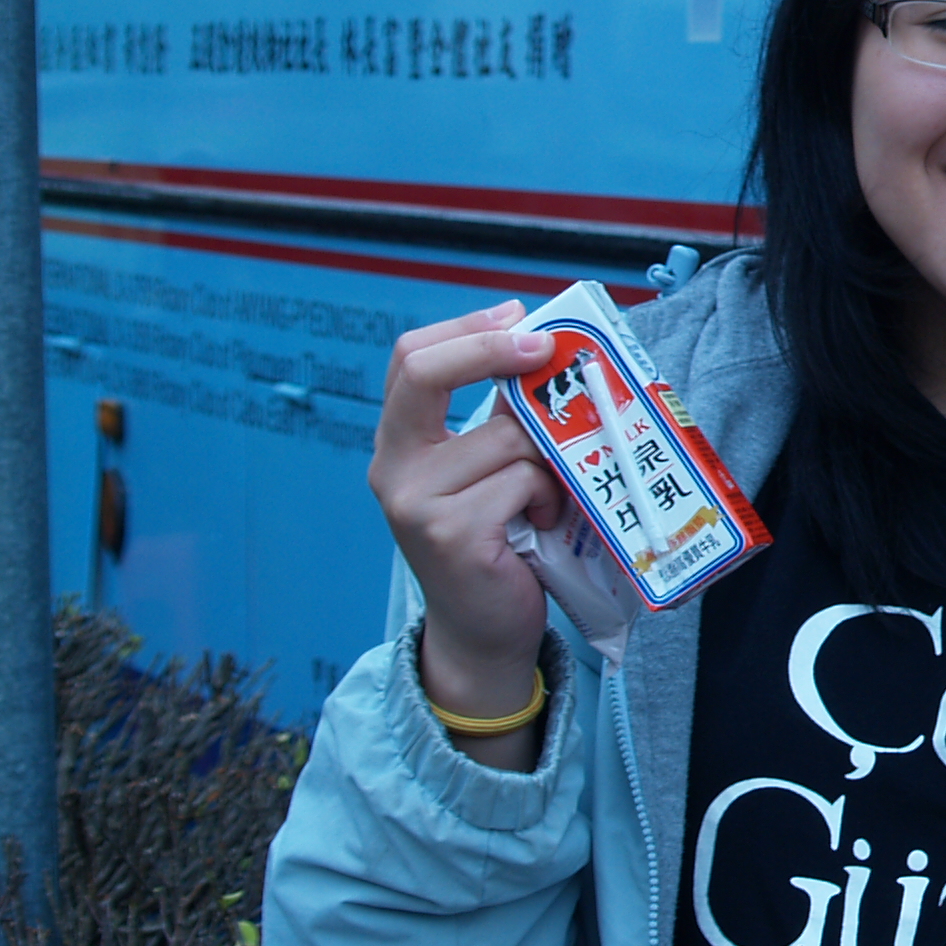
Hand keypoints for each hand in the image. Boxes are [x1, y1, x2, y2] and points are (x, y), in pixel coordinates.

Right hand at [369, 301, 567, 768]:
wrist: (485, 630)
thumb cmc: (503, 541)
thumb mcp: (491, 472)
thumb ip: (502, 422)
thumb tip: (552, 358)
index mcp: (400, 443)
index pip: (410, 359)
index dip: (465, 327)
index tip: (519, 315)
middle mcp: (393, 467)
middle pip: (426, 373)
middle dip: (494, 348)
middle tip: (546, 346)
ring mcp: (414, 501)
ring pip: (506, 436)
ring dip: (548, 459)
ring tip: (548, 497)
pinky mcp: (449, 532)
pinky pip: (522, 480)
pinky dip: (548, 498)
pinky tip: (541, 527)